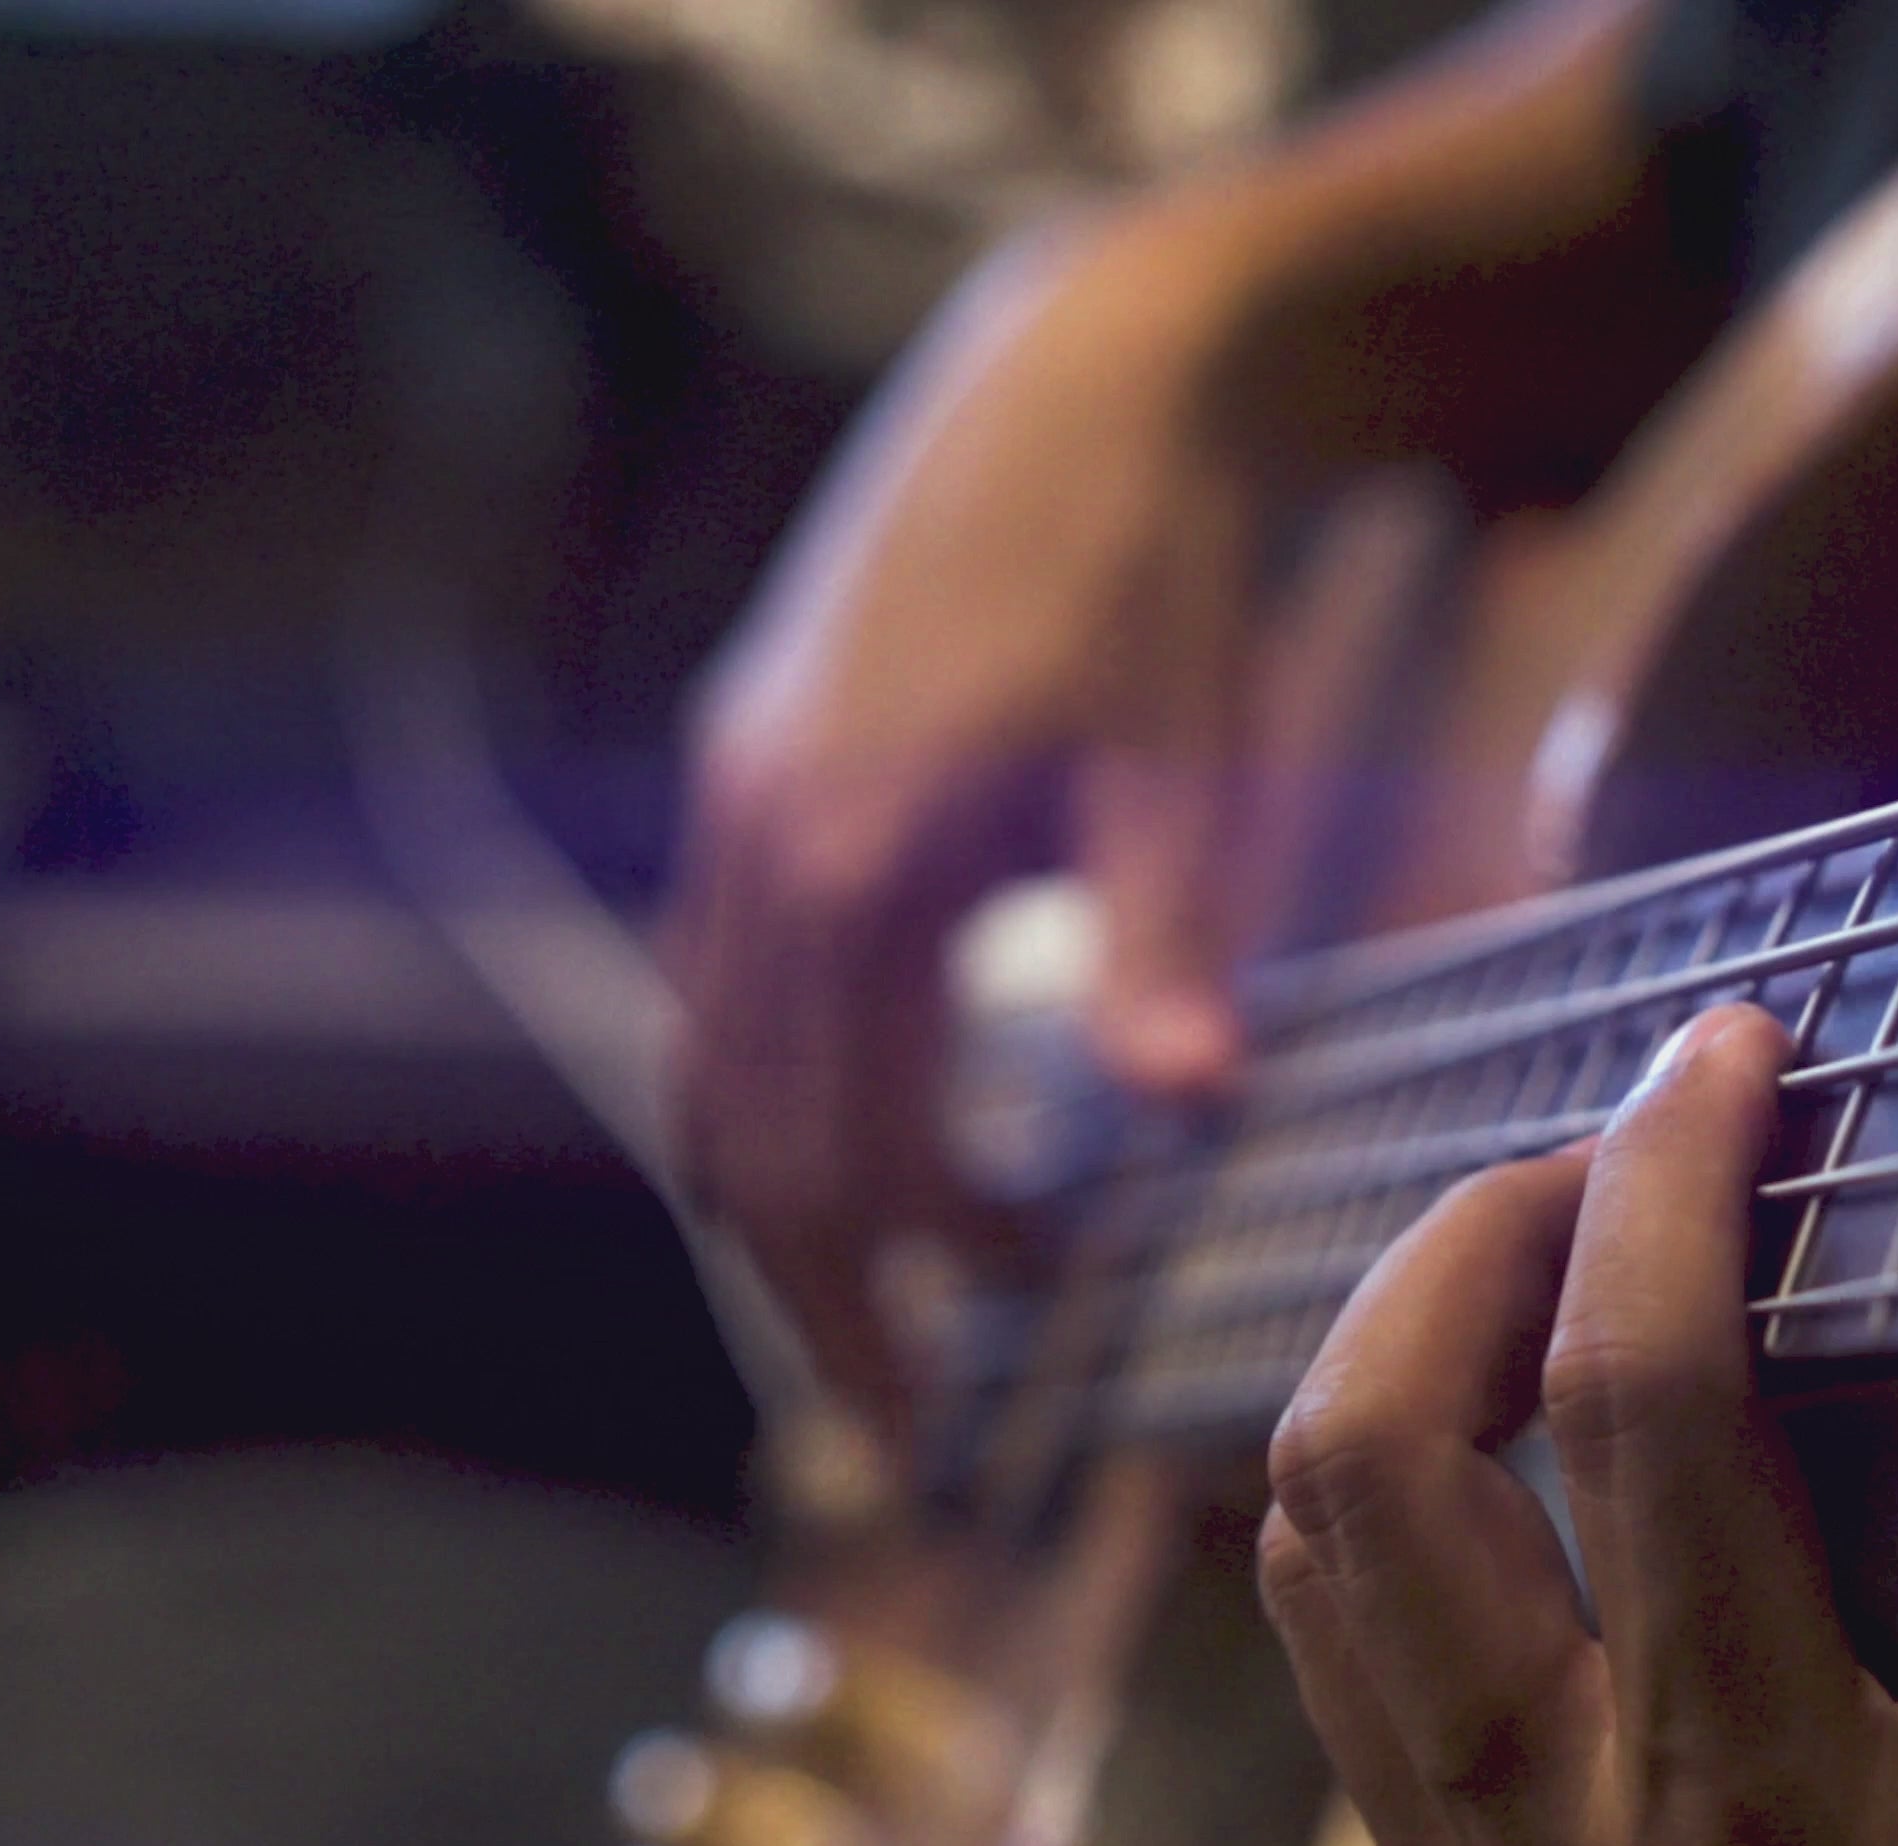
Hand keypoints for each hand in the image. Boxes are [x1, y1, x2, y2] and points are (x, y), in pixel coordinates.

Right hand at [668, 211, 1282, 1428]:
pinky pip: (713, 982)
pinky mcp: (739, 756)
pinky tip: (847, 1129)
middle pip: (750, 1147)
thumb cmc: (1151, 563)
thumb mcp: (1180, 759)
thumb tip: (1187, 1115)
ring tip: (864, 1310)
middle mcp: (757, 841)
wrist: (1073, 363)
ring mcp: (727, 795)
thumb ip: (1168, 942)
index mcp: (859, 865)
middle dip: (826, 1299)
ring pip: (709, 1070)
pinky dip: (763, 1089)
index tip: (1060, 1299)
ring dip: (782, 1207)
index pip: (869, 1148)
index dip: (959, 1254)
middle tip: (906, 1430)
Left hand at [1257, 1004, 1897, 1845]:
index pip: (1644, 1417)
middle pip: (1373, 1479)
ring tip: (1567, 1254)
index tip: (1734, 1047)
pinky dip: (1402, 1513)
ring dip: (1408, 1372)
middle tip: (1619, 1144)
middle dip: (1468, 1250)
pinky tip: (1533, 1432)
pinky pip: (1344, 1679)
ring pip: (1313, 1576)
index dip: (1672, 1183)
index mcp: (1778, 1840)